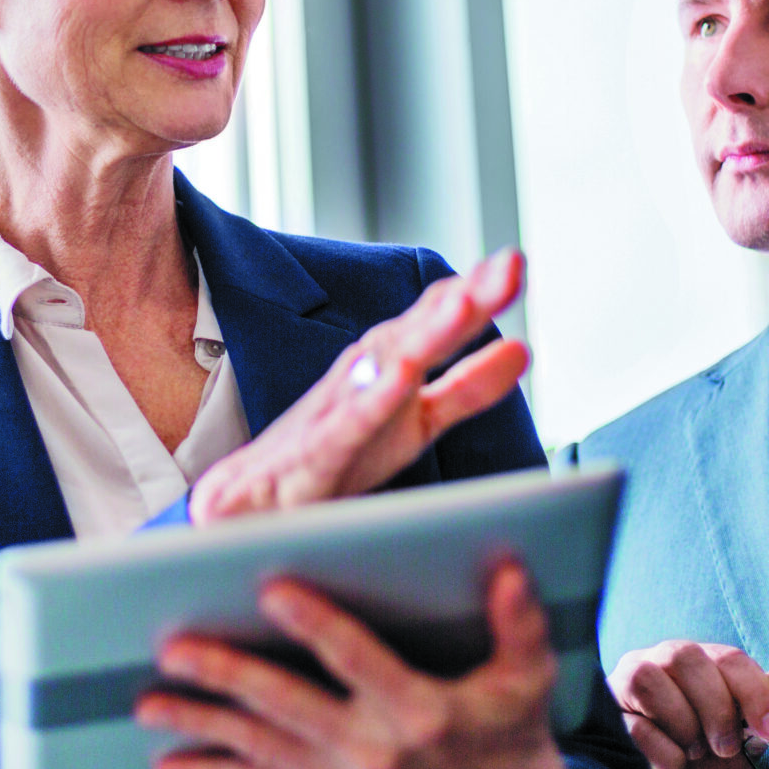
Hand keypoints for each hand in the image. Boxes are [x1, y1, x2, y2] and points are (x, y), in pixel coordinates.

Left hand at [137, 559, 571, 768]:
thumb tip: (510, 568)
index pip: (357, 660)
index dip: (314, 625)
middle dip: (227, 675)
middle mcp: (372, 752)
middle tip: (174, 646)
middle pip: (287, 707)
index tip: (269, 589)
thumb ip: (519, 624)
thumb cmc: (509, 728)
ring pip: (259, 747)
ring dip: (200, 723)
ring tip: (146, 701)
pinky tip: (166, 765)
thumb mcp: (529, 677)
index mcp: (419, 713)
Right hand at [187, 249, 529, 523]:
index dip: (476, 294)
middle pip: (417, 333)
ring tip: (462, 304)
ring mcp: (333, 414)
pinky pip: (342, 427)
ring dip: (421, 334)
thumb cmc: (333, 458)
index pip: (435, 323)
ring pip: (381, 367)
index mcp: (390, 370)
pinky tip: (396, 378)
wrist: (244, 506)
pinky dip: (369, 400)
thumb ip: (467, 389)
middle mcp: (362, 380)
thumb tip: (524, 348)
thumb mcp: (416, 424)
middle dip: (462, 300)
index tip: (512, 263)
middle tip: (507, 266)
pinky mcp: (310, 456)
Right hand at [608, 640, 768, 768]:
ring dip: (685, 728)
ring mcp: (628, 682)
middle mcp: (662, 661)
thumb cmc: (705, 768)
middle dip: (716, 709)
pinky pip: (636, 725)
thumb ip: (766, 714)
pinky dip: (665, 757)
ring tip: (692, 753)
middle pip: (687, 658)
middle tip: (725, 747)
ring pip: (652, 681)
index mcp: (702, 663)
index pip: (730, 659)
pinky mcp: (606, 713)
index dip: (756, 693)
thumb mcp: (745, 745)